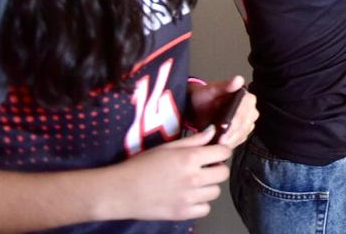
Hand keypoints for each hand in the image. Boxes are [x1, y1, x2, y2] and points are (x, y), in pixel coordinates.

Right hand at [104, 127, 231, 220]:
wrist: (121, 191)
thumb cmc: (141, 165)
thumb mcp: (167, 147)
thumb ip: (193, 140)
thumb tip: (212, 131)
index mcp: (190, 158)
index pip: (224, 153)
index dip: (221, 151)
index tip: (215, 152)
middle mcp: (193, 178)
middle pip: (223, 173)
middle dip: (217, 168)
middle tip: (205, 168)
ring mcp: (189, 198)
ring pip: (216, 192)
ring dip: (208, 186)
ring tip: (194, 183)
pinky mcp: (183, 213)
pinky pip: (205, 209)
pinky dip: (200, 203)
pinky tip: (189, 197)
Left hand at [187, 76, 258, 147]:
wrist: (197, 108)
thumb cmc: (203, 97)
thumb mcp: (210, 90)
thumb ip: (224, 86)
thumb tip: (238, 80)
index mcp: (246, 97)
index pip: (244, 111)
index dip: (235, 121)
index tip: (224, 129)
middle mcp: (249, 109)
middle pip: (245, 124)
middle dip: (232, 133)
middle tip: (219, 141)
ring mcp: (246, 121)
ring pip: (243, 134)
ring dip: (231, 140)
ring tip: (218, 144)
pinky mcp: (241, 131)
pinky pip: (239, 140)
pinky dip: (230, 144)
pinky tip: (220, 145)